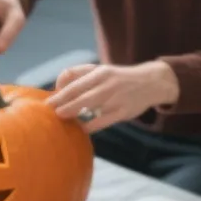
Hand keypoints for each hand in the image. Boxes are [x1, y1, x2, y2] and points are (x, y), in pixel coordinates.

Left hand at [48, 61, 179, 132]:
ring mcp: (115, 98)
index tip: (48, 102)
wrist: (151, 82)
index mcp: (99, 72)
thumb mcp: (101, 70)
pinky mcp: (123, 112)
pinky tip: (81, 129)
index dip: (60, 92)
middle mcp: (106, 83)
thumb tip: (58, 85)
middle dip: (63, 103)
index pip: (74, 81)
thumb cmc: (119, 78)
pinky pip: (102, 121)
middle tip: (50, 112)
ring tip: (62, 119)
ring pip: (90, 106)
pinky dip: (90, 126)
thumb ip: (79, 74)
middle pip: (80, 93)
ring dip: (74, 113)